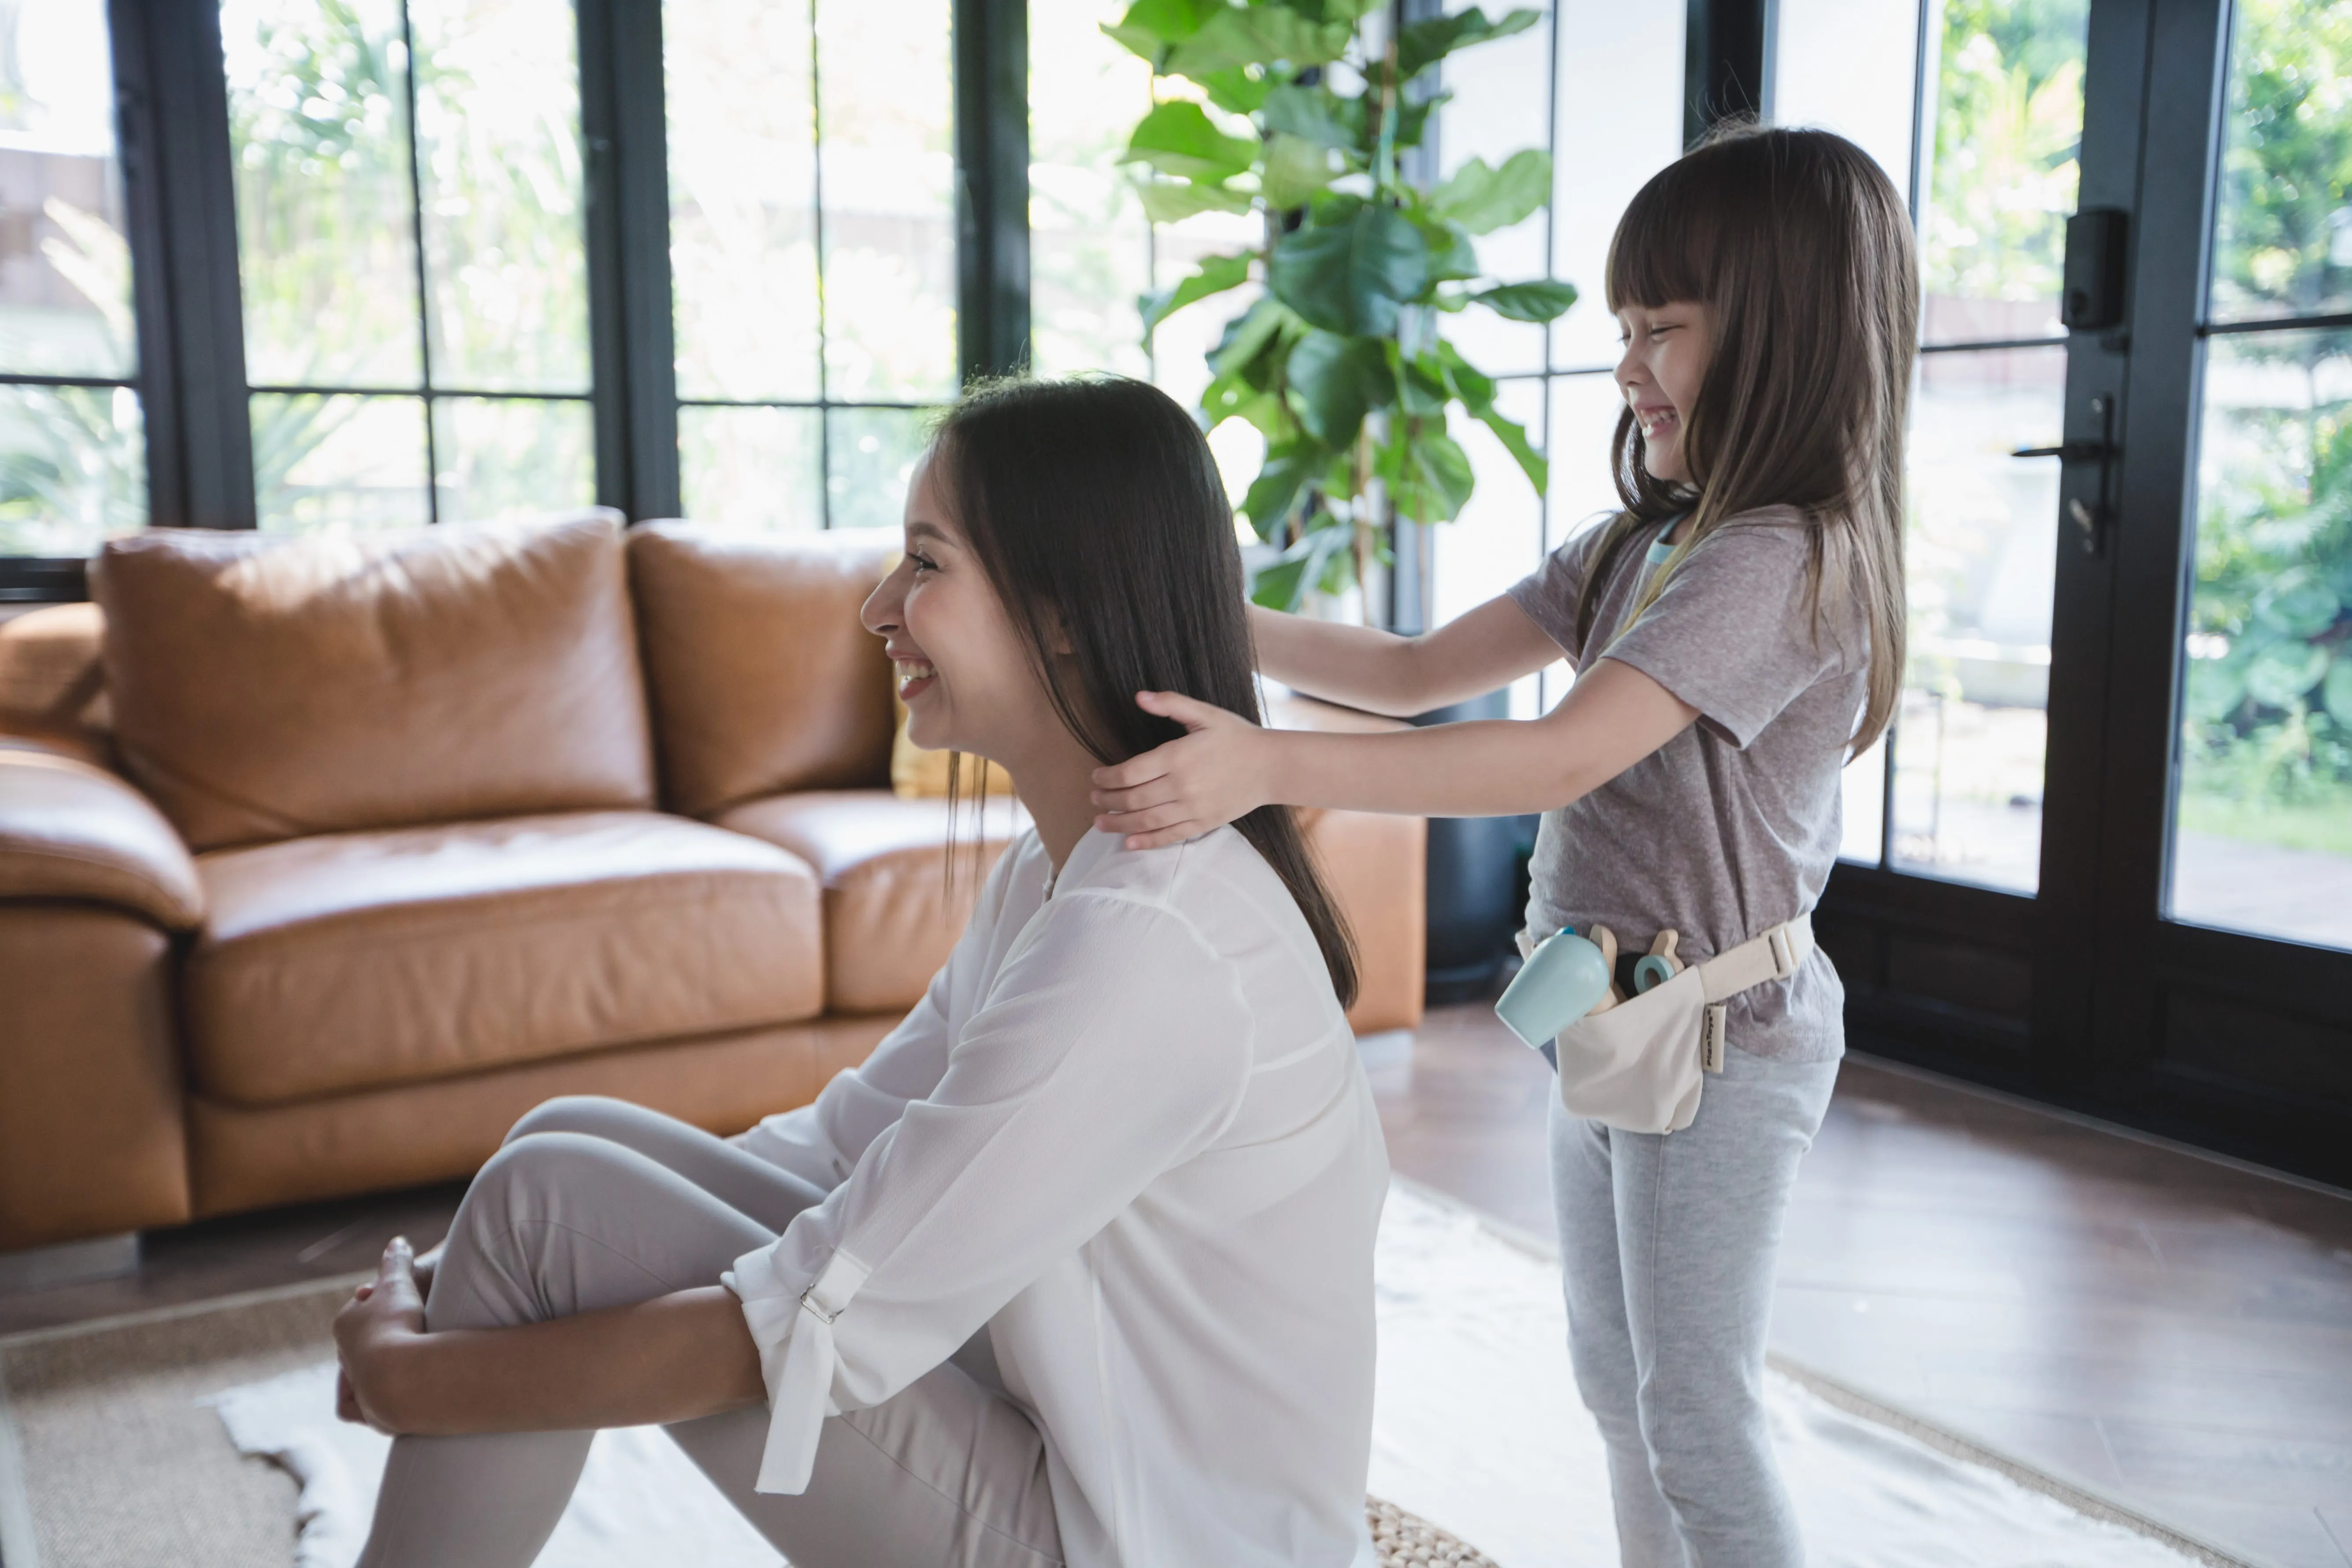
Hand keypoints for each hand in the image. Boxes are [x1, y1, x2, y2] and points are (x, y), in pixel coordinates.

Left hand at [334, 1237, 426, 1433]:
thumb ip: (397, 1260)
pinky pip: (359, 1407)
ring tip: (405, 1364)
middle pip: (361, 1342)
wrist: (398, 1377)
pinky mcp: (365, 1413)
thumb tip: (397, 1240)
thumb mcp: (399, 1282)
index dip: (384, 1303)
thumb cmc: (396, 1325)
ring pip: (360, 1374)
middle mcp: (345, 1356)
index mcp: (345, 1323)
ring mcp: (355, 1386)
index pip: (362, 1309)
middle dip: (380, 1336)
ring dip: (375, 1369)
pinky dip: (369, 1402)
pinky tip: (384, 1396)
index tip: (406, 1302)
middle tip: (411, 1331)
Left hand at [1090, 691, 1272, 849]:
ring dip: (1119, 824)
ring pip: (1146, 821)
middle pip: (1133, 799)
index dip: (1107, 777)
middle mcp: (1182, 785)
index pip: (1130, 772)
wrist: (1271, 766)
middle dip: (1107, 801)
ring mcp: (1193, 807)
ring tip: (1100, 823)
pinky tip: (1128, 843)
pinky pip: (1170, 836)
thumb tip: (1139, 696)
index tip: (1095, 777)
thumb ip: (1171, 704)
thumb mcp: (1205, 713)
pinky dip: (1147, 842)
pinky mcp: (1203, 823)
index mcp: (1178, 756)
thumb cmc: (1237, 737)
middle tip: (1093, 799)